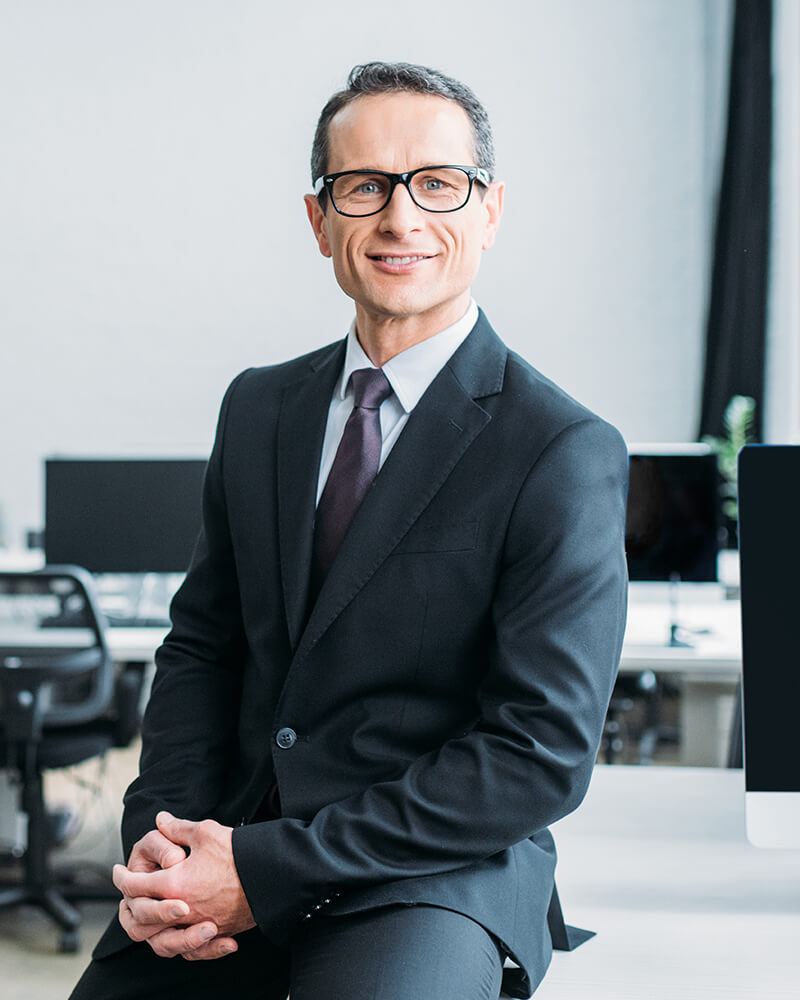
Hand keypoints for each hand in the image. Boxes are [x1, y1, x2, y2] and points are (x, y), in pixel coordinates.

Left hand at [114, 811, 254, 960]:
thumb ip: (178, 828)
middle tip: (128, 890)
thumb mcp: (205, 832)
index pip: (135, 884)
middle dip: (131, 901)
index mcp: (174, 884)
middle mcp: (182, 910)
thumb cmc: (238, 853)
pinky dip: (180, 941)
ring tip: (150, 913)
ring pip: (161, 938)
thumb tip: (161, 819)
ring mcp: (199, 925)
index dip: (121, 877)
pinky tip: (180, 929)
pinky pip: (189, 949)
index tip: (117, 871)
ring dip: (151, 926)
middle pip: (141, 915)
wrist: (272, 875)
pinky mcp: (217, 933)